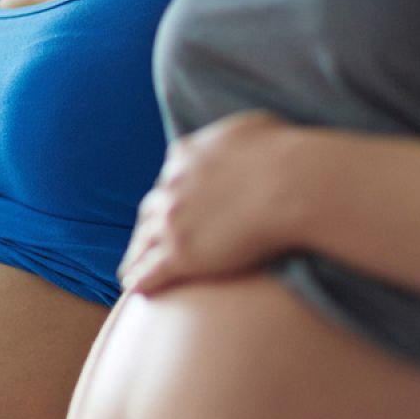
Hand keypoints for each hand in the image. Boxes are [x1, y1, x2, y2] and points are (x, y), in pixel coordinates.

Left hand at [119, 111, 309, 294]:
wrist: (290, 183)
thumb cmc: (283, 152)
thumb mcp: (252, 129)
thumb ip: (233, 138)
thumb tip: (239, 141)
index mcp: (185, 156)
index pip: (169, 178)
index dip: (168, 196)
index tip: (168, 208)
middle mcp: (171, 187)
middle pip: (150, 212)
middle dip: (146, 228)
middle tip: (141, 243)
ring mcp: (172, 221)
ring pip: (144, 243)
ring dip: (136, 257)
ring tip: (129, 271)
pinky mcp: (180, 253)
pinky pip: (152, 270)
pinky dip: (140, 279)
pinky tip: (134, 289)